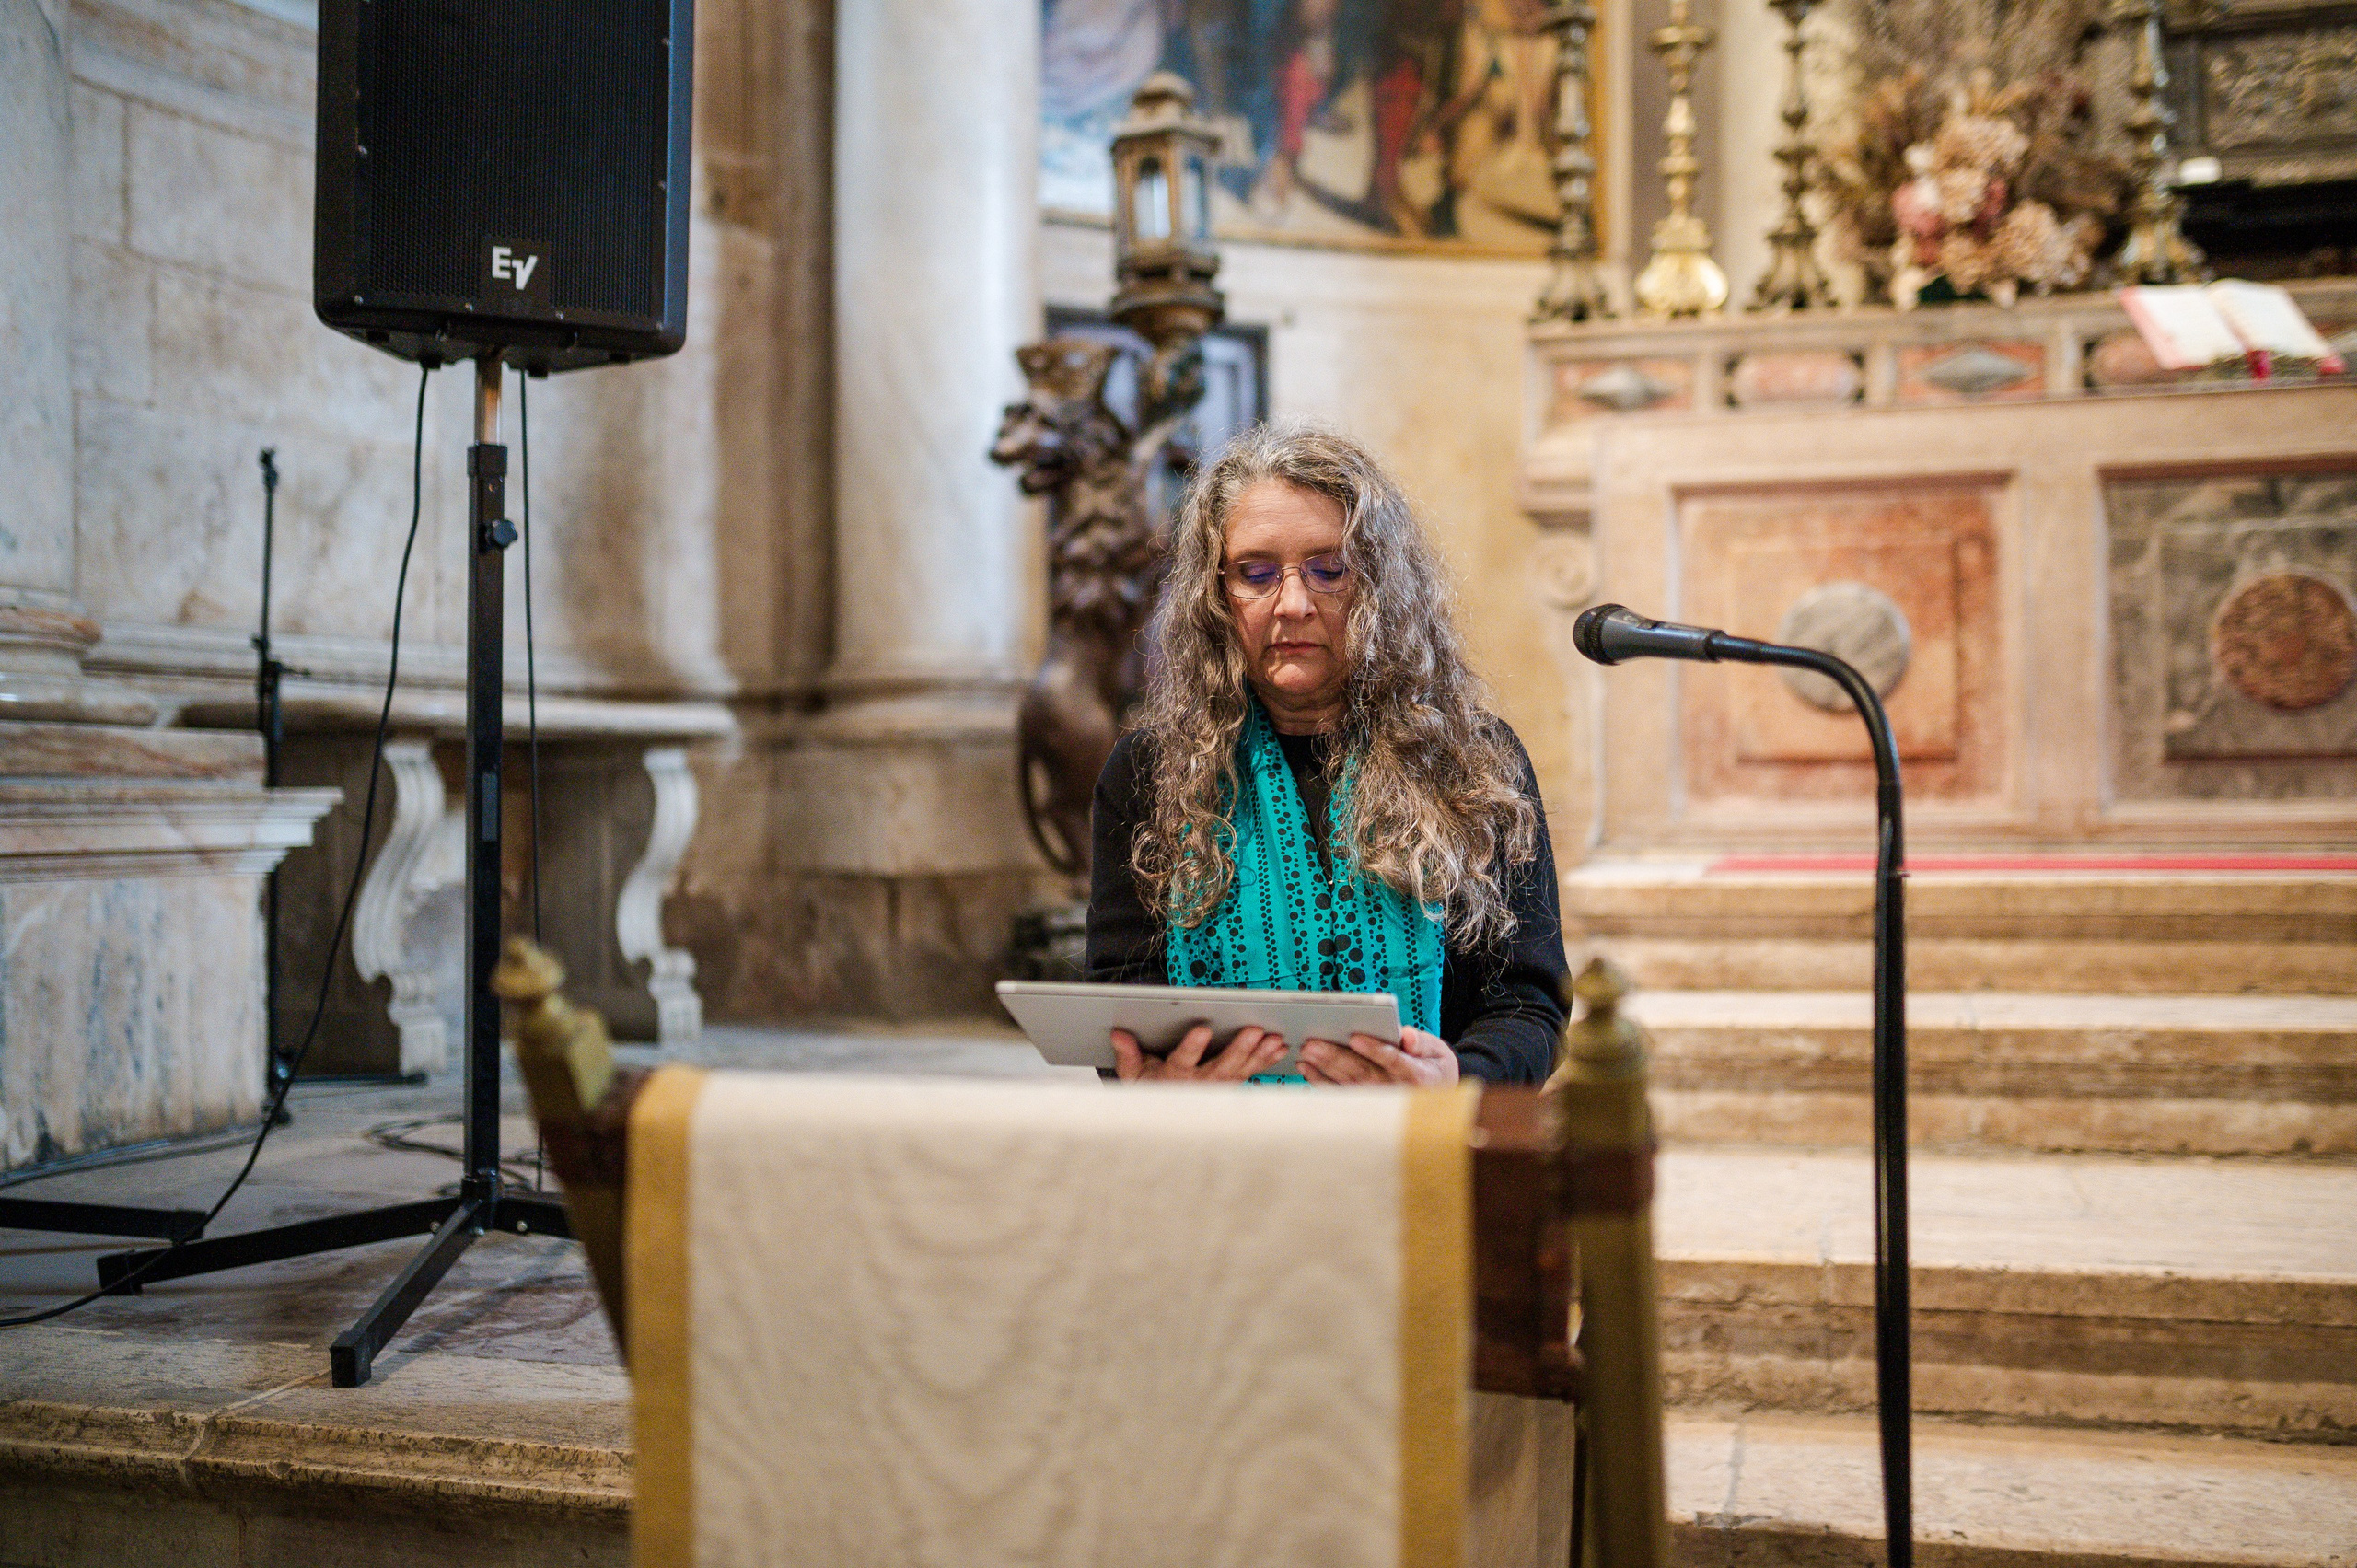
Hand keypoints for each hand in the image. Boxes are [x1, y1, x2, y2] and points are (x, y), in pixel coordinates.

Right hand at [1112, 1023, 1288, 1082]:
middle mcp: (1199, 1084)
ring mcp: (1219, 1087)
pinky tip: (1279, 1047)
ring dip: (1259, 1054)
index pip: (1182, 1060)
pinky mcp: (1232, 1085)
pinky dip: (1266, 1060)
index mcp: (1174, 1076)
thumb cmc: (1151, 1088)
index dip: (1193, 1046)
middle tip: (1254, 1031)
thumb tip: (1119, 1034)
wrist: (1167, 1115)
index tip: (1203, 1030)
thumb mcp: (1134, 1075)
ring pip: (1241, 1069)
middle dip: (1239, 1049)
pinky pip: (1251, 1072)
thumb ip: (1128, 1054)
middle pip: (1221, 1066)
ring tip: (1273, 1038)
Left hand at [1298, 1026, 1458, 1087]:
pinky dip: (1321, 1081)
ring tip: (1305, 1052)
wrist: (1434, 1092)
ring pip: (1348, 1083)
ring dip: (1324, 1068)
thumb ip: (1421, 1043)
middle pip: (1364, 1072)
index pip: (1394, 1061)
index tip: (1356, 1037)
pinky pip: (1340, 1093)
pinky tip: (1306, 1068)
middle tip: (1313, 1043)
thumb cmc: (1432, 1065)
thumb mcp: (1437, 1052)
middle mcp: (1395, 1090)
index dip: (1375, 1050)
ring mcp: (1378, 1100)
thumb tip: (1407, 1035)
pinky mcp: (1364, 1104)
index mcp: (1417, 1075)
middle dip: (1336, 1057)